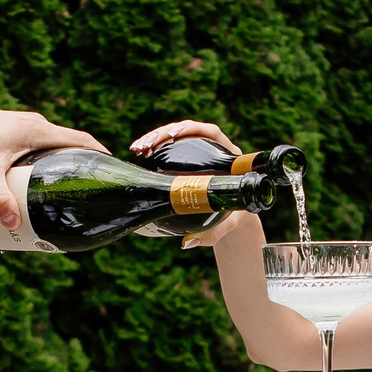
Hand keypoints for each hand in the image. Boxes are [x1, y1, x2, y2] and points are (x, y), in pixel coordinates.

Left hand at [0, 105, 101, 229]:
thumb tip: (12, 226)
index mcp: (39, 131)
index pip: (82, 141)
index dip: (101, 157)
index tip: (114, 175)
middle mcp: (36, 126)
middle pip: (72, 147)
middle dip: (84, 168)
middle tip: (91, 194)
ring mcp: (25, 130)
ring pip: (54, 149)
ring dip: (64, 168)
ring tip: (68, 195)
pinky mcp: (13, 135)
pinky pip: (40, 150)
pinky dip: (47, 165)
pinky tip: (40, 185)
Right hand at [129, 120, 249, 246]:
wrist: (234, 216)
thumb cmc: (233, 220)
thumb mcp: (225, 228)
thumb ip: (209, 236)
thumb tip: (185, 243)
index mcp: (230, 157)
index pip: (211, 132)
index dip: (192, 129)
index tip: (173, 135)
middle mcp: (216, 149)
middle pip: (188, 131)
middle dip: (163, 133)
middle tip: (145, 146)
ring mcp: (202, 151)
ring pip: (176, 137)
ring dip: (154, 138)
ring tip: (137, 148)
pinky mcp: (190, 157)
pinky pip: (172, 147)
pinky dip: (155, 148)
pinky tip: (140, 154)